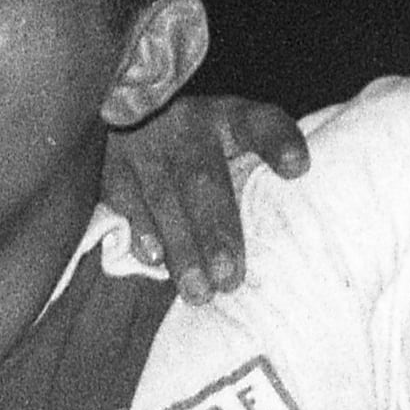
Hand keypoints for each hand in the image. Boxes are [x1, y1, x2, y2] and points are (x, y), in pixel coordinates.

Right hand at [100, 96, 307, 293]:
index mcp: (229, 119)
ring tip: (198, 289)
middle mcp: (187, 127)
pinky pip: (122, 197)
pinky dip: (139, 229)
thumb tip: (293, 219)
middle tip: (228, 276)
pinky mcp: (112, 164)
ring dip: (181, 246)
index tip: (297, 168)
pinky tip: (152, 258)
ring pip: (163, 197)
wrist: (134, 121)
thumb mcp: (236, 144)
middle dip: (216, 230)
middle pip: (203, 178)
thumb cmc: (203, 150)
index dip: (278, 142)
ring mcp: (146, 144)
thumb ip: (262, 174)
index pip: (258, 123)